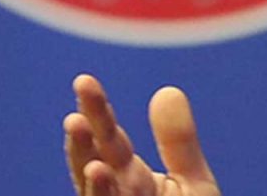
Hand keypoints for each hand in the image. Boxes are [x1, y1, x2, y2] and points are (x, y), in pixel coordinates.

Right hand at [63, 74, 220, 195]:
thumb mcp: (192, 185)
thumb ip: (178, 143)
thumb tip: (166, 90)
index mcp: (131, 179)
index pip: (110, 141)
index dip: (98, 112)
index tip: (83, 82)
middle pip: (96, 166)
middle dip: (85, 141)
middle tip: (74, 112)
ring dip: (91, 179)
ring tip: (89, 152)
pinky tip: (100, 176)